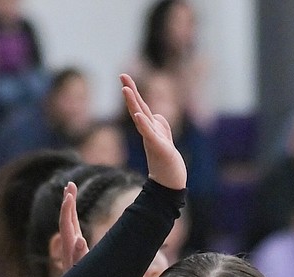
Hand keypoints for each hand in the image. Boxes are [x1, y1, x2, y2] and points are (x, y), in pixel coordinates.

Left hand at [57, 182, 86, 270]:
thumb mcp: (81, 272)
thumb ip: (80, 256)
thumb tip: (79, 240)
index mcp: (70, 249)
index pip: (66, 224)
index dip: (67, 208)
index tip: (69, 192)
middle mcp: (69, 249)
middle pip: (66, 221)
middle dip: (68, 203)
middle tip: (70, 185)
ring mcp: (73, 252)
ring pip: (70, 227)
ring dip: (70, 210)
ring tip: (70, 192)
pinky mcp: (79, 257)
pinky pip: (75, 235)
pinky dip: (74, 221)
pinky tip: (74, 215)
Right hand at [121, 73, 186, 190]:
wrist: (171, 184)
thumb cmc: (167, 164)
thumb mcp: (165, 139)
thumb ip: (161, 126)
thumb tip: (158, 115)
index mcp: (150, 129)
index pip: (140, 106)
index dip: (133, 91)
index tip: (124, 76)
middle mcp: (149, 132)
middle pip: (138, 107)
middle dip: (131, 91)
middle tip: (122, 75)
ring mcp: (153, 139)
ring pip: (141, 118)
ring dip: (133, 104)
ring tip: (125, 90)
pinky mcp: (160, 148)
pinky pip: (149, 134)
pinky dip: (143, 125)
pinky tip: (138, 116)